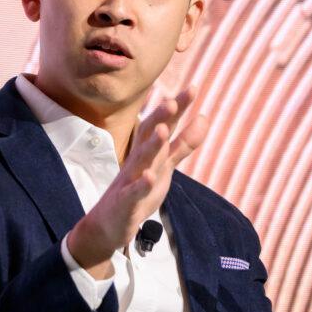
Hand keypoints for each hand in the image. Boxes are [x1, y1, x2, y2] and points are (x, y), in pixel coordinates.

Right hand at [66, 91, 209, 276]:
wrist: (107, 224)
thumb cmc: (138, 190)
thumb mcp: (165, 166)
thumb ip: (183, 143)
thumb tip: (204, 117)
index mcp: (146, 151)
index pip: (162, 124)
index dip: (177, 108)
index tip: (193, 87)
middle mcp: (137, 161)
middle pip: (149, 136)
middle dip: (160, 118)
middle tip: (173, 101)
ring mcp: (129, 181)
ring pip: (140, 161)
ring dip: (151, 146)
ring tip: (163, 131)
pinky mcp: (125, 202)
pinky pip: (133, 192)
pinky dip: (141, 184)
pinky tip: (149, 176)